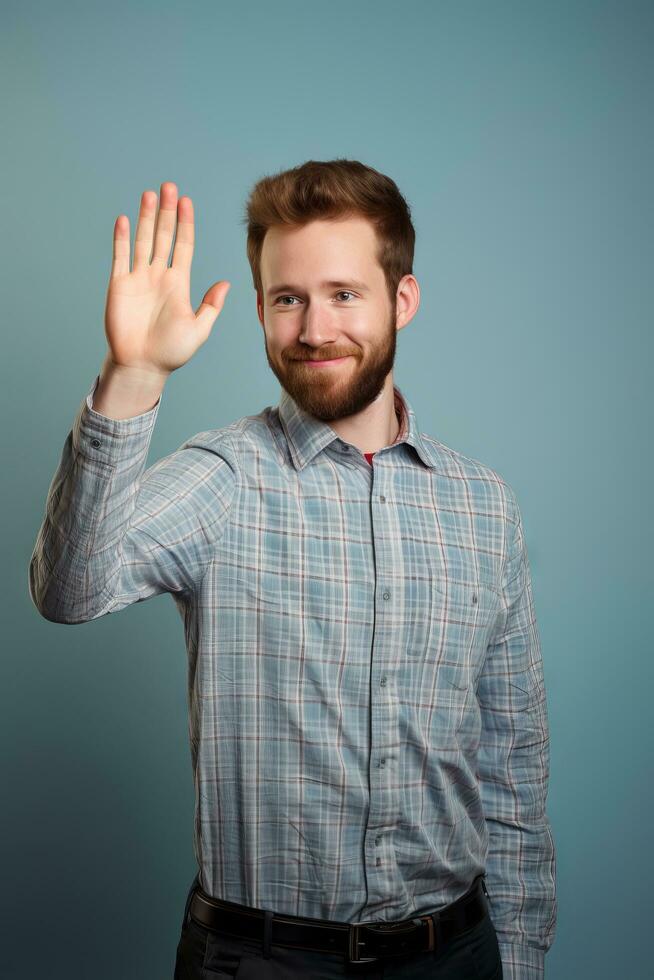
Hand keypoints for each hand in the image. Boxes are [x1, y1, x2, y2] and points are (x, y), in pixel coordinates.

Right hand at [103, 181, 229, 377]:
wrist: (143, 366)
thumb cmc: (171, 352)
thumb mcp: (199, 329)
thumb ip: (211, 305)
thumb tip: (226, 283)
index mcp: (179, 283)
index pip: (184, 246)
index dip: (185, 223)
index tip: (187, 202)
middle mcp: (159, 276)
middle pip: (164, 236)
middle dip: (167, 212)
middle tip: (169, 186)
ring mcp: (138, 278)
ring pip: (143, 241)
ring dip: (147, 218)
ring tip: (150, 194)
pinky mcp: (119, 285)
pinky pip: (120, 257)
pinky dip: (122, 238)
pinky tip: (125, 220)